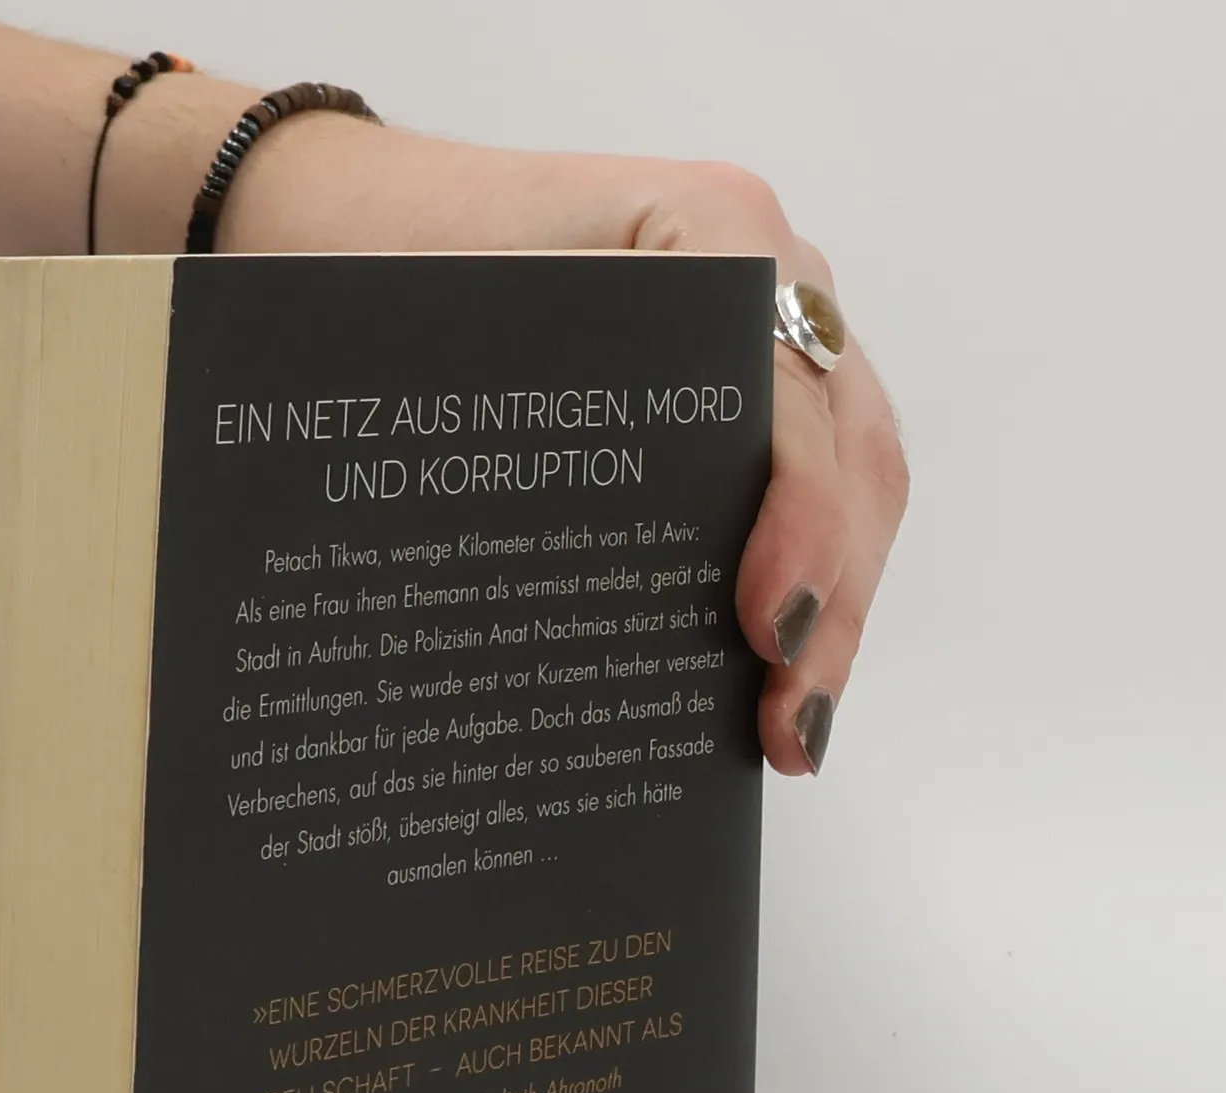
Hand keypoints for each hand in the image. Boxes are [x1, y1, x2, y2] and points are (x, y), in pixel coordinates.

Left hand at [227, 125, 910, 775]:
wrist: (371, 227)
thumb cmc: (403, 259)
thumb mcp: (446, 307)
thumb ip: (530, 401)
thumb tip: (596, 581)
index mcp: (712, 226)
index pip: (792, 390)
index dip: (799, 515)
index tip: (767, 619)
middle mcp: (770, 278)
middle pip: (849, 453)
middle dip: (832, 599)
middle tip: (790, 723)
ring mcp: (773, 338)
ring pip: (854, 484)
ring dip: (836, 617)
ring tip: (795, 733)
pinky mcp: (749, 403)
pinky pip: (812, 493)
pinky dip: (810, 591)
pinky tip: (781, 682)